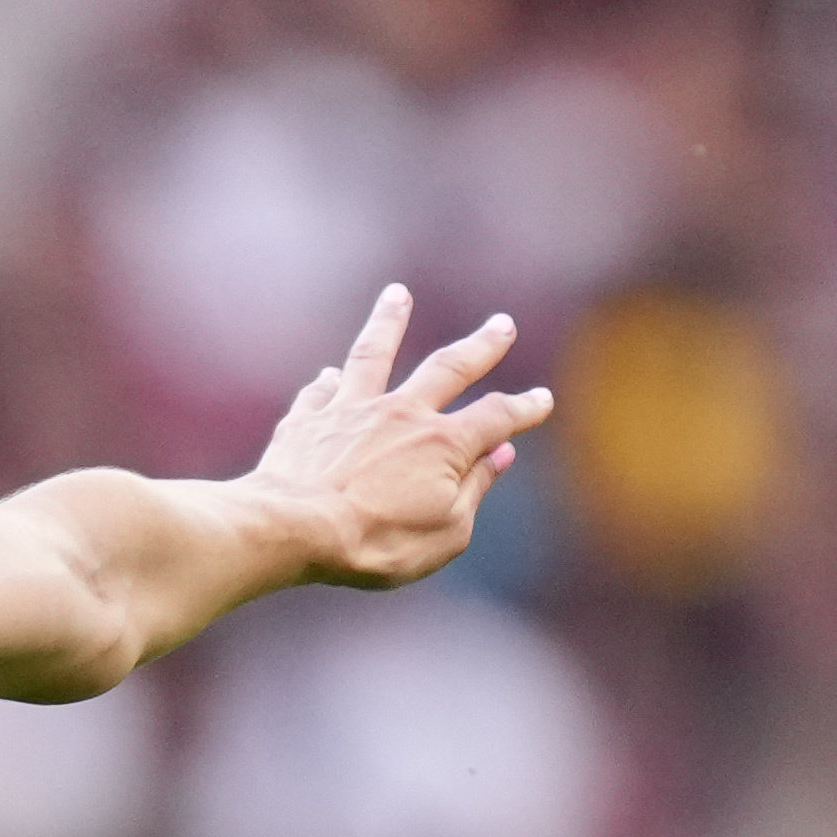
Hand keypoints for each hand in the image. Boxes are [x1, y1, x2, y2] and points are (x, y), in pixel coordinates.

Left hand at [244, 286, 552, 591]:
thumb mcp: (446, 531)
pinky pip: (321, 393)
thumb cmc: (376, 542)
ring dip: (389, 322)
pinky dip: (328, 384)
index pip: (497, 418)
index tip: (542, 399)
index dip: (524, 408)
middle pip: (449, 367)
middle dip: (481, 346)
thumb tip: (500, 456)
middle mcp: (401, 413)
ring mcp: (352, 410)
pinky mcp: (307, 420)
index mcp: (444, 444)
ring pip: (375, 353)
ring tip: (397, 294)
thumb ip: (475, 489)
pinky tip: (330, 375)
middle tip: (502, 324)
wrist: (294, 529)